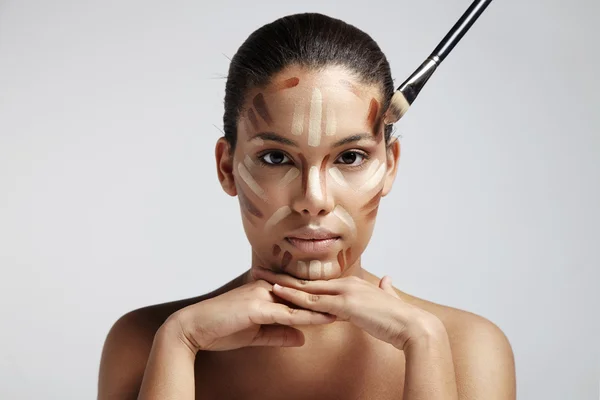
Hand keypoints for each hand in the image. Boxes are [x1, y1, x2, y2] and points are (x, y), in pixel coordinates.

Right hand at [165, 278, 335, 352]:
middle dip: (329, 299)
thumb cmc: (222, 329)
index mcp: (267, 290)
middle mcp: (267, 287)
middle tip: (355, 303)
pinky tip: (324, 320)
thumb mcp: (257, 334)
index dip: (322, 299)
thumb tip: (302, 336)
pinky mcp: (256, 307)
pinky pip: (287, 313)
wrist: (194, 328)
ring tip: (348, 310)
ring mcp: (262, 294)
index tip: (343, 304)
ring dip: (325, 306)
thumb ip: (280, 333)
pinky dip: (308, 317)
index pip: (300, 294)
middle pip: (305, 293)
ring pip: (300, 301)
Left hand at [251, 267, 441, 350]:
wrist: (412, 326)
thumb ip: (384, 290)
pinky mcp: (346, 305)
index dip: (297, 280)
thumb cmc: (400, 319)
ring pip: (307, 289)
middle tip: (260, 272)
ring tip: (260, 281)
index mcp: (353, 285)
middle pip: (307, 281)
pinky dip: (295, 298)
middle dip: (282, 277)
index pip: (318, 282)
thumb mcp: (388, 301)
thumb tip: (386, 282)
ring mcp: (345, 293)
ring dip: (282, 285)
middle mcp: (346, 284)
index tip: (280, 276)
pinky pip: (315, 303)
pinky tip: (279, 296)